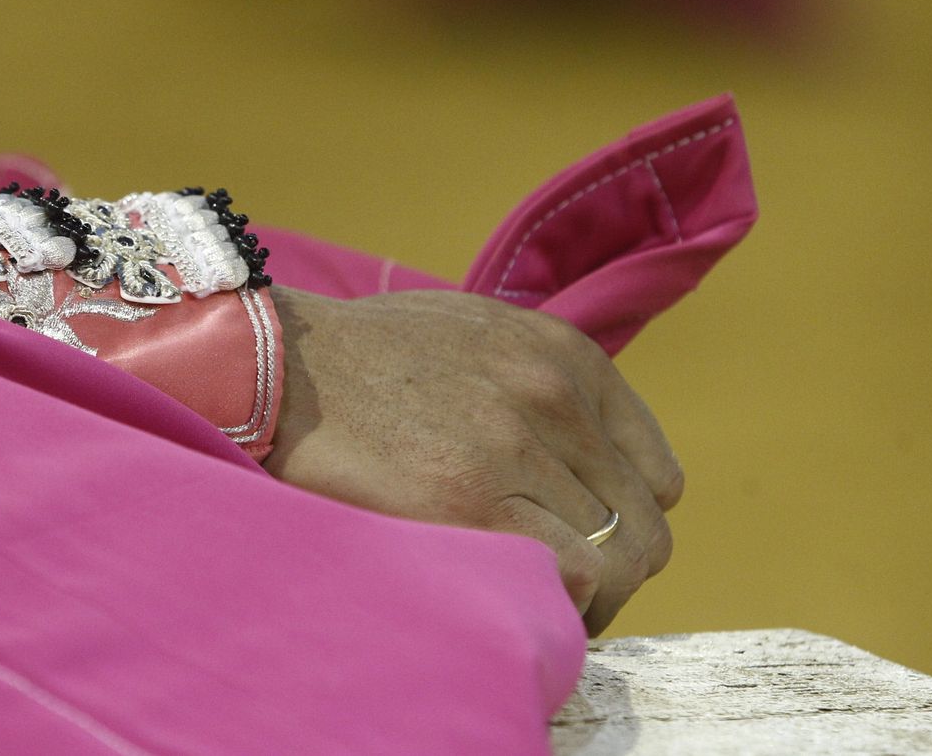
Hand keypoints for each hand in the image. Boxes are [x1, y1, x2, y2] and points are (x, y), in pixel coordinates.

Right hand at [264, 285, 682, 634]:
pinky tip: (509, 599)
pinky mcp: (469, 501)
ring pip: (618, 560)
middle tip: (549, 587)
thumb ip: (535, 375)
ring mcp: (513, 448)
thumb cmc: (360, 354)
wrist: (275, 362)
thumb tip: (573, 448)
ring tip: (528, 599)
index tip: (577, 543)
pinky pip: (570, 577)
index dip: (621, 522)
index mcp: (563, 354)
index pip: (656, 477)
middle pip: (643, 526)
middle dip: (607, 570)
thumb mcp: (471, 328)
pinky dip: (555, 603)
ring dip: (582, 596)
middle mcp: (552, 396)